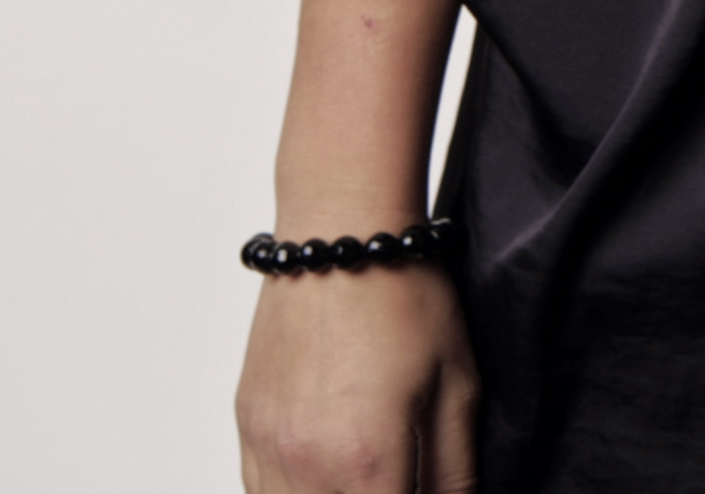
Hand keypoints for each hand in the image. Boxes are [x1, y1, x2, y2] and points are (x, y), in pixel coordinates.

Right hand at [236, 263, 480, 493]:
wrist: (340, 235)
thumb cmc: (406, 299)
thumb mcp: (457, 385)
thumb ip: (456, 470)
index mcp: (367, 463)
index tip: (425, 490)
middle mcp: (306, 465)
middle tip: (401, 477)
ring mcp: (268, 447)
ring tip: (366, 476)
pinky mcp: (247, 425)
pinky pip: (257, 491)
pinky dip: (290, 493)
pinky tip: (323, 478)